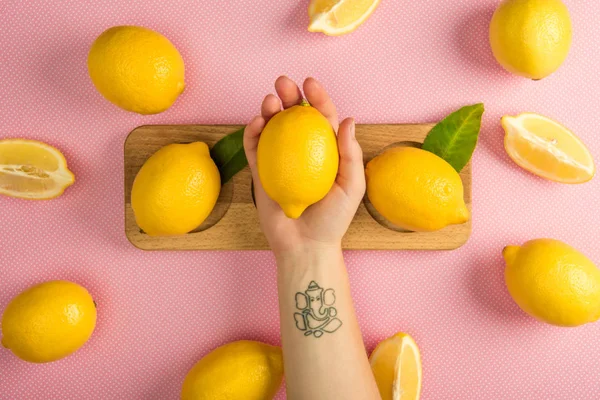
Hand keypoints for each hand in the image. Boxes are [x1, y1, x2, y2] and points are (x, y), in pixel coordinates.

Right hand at [243, 76, 364, 256]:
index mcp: (326, 151)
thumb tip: (348, 118)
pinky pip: (254, 148)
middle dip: (288, 95)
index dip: (317, 98)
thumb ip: (350, 154)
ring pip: (272, 127)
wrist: (305, 246)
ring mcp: (280, 160)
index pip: (322, 118)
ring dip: (269, 109)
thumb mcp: (351, 186)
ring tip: (269, 101)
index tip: (310, 84)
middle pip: (295, 116)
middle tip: (283, 83)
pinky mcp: (261, 172)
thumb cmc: (333, 219)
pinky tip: (256, 122)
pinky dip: (252, 132)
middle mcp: (302, 151)